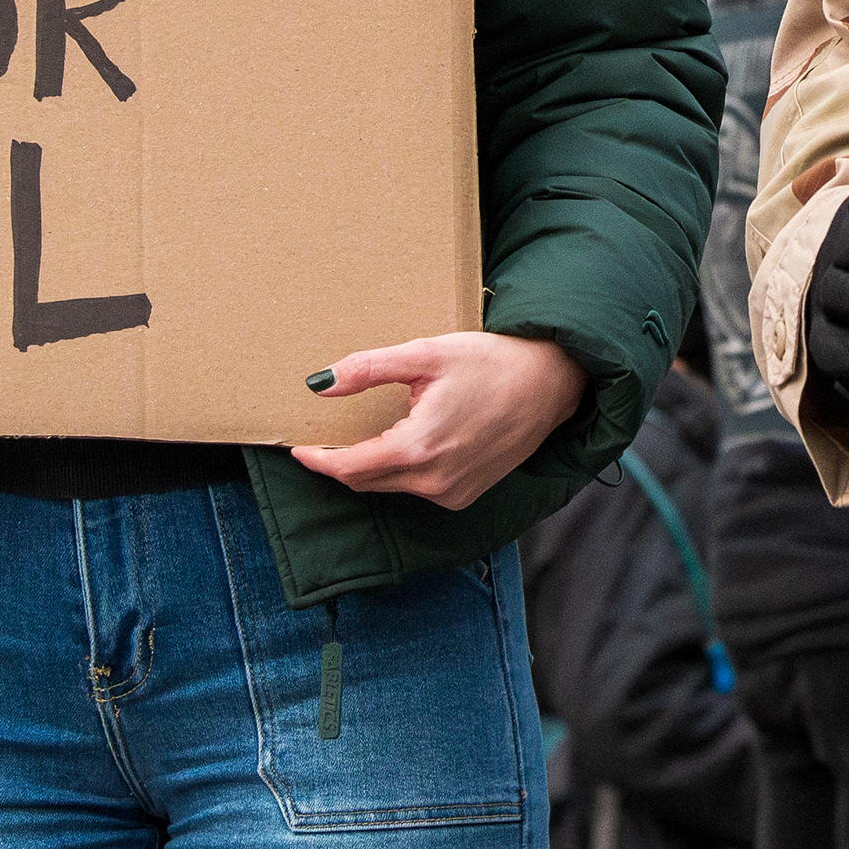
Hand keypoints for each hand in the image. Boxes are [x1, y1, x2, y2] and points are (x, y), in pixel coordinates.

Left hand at [290, 331, 586, 507]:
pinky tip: (407, 446)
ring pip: (391, 487)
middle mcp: (434, 482)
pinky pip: (418, 489)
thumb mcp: (426, 354)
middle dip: (340, 464)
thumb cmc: (493, 362)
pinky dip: (402, 473)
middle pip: (366, 482)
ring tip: (362, 439)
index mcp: (418, 448)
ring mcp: (452, 493)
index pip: (349, 468)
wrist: (551, 382)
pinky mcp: (466, 495)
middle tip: (323, 440)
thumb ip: (368, 369)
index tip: (297, 449)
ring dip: (371, 468)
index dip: (317, 460)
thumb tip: (319, 384)